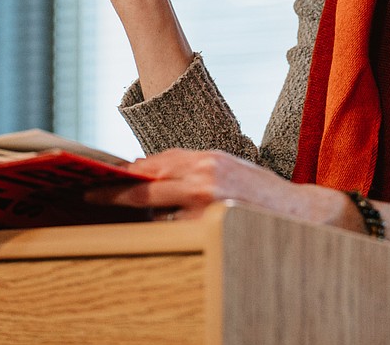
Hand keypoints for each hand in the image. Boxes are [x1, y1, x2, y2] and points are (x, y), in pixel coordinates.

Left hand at [85, 148, 348, 224]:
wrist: (299, 215)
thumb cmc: (258, 192)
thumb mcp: (224, 167)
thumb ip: (190, 169)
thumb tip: (148, 173)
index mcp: (207, 158)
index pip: (156, 161)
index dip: (128, 170)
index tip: (105, 176)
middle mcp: (204, 177)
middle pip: (147, 184)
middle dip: (115, 192)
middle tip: (90, 197)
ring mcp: (207, 205)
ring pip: (157, 211)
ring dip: (139, 215)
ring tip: (118, 216)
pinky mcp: (211, 229)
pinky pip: (175, 231)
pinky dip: (164, 230)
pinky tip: (156, 231)